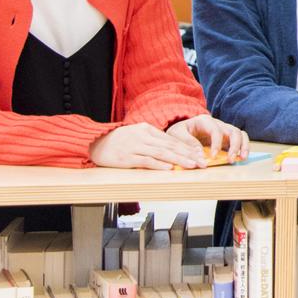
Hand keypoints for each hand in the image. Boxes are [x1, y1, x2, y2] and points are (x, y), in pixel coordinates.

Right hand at [90, 122, 204, 169]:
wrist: (94, 142)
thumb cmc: (117, 140)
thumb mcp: (136, 134)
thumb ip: (153, 140)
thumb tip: (171, 150)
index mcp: (147, 129)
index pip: (172, 140)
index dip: (188, 148)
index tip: (201, 155)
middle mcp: (143, 136)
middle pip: (170, 146)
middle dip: (189, 155)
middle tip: (202, 163)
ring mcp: (135, 147)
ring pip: (162, 153)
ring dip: (179, 160)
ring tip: (192, 165)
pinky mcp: (127, 158)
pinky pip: (146, 161)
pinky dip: (159, 165)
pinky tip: (169, 168)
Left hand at [166, 114, 248, 161]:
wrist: (179, 131)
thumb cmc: (178, 132)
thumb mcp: (176, 134)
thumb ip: (188, 142)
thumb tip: (201, 155)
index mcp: (204, 121)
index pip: (216, 130)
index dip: (217, 144)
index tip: (213, 157)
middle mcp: (217, 124)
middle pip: (233, 130)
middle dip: (235, 145)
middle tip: (230, 159)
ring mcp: (224, 131)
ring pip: (240, 134)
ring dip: (243, 146)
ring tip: (242, 158)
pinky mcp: (227, 139)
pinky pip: (240, 140)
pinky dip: (243, 148)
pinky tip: (240, 158)